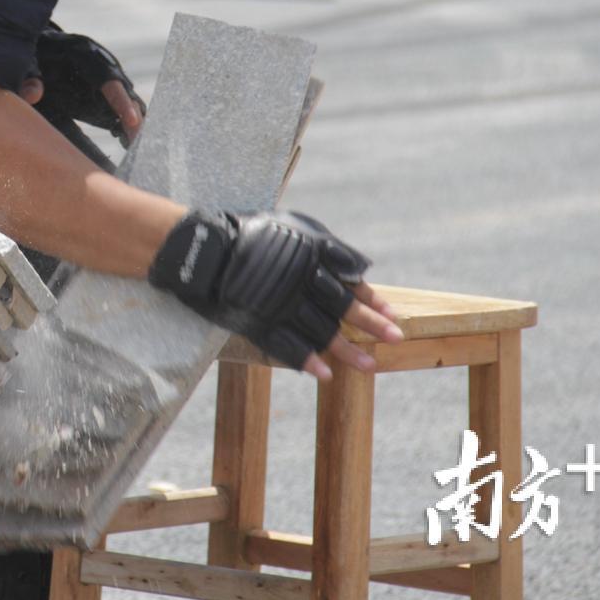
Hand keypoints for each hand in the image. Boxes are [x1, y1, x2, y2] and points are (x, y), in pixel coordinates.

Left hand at [19, 28, 144, 144]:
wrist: (41, 49)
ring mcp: (107, 83)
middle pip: (126, 93)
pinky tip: (127, 147)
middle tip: (136, 145)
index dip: (121, 100)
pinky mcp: (105, 98)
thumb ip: (29, 76)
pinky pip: (121, 114)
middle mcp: (103, 66)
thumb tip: (32, 94)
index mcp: (85, 54)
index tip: (132, 121)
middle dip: (134, 118)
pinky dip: (125, 129)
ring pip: (129, 104)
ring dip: (133, 126)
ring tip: (136, 152)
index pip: (109, 77)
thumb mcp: (27, 61)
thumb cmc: (35, 54)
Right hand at [147, 210, 402, 378]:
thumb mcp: (293, 226)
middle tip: (395, 338)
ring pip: (321, 330)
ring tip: (368, 365)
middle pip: (342, 306)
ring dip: (347, 350)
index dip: (371, 298)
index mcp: (311, 253)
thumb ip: (328, 245)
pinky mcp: (259, 321)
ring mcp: (279, 302)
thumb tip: (360, 265)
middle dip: (371, 324)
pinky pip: (287, 345)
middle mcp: (300, 279)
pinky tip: (325, 373)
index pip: (349, 278)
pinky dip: (307, 360)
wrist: (203, 249)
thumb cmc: (248, 232)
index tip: (390, 312)